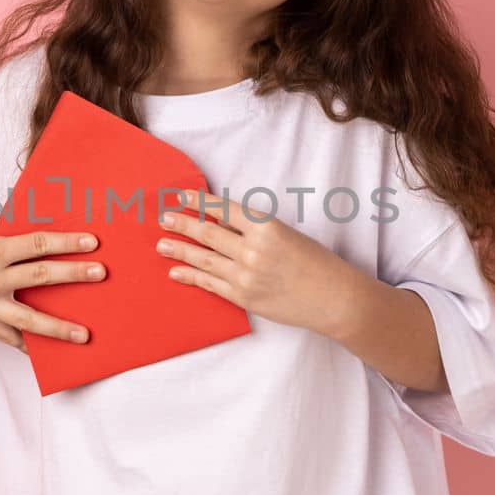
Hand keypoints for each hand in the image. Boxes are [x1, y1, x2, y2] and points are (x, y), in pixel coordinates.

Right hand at [0, 225, 105, 351]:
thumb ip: (5, 244)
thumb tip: (37, 252)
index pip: (38, 244)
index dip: (67, 242)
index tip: (92, 242)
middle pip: (42, 277)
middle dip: (74, 274)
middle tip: (100, 273)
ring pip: (29, 320)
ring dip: (59, 327)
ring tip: (84, 334)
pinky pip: (9, 339)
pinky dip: (27, 347)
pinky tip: (47, 354)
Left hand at [155, 189, 360, 335]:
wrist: (334, 298)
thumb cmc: (316, 263)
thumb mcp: (287, 234)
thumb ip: (254, 229)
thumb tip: (221, 222)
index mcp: (267, 227)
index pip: (224, 209)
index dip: (200, 202)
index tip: (182, 196)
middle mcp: (253, 249)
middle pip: (208, 233)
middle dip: (183, 224)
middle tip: (163, 218)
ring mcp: (246, 276)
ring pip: (204, 259)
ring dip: (180, 250)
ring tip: (161, 244)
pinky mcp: (244, 297)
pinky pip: (210, 284)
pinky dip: (191, 276)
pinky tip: (176, 271)